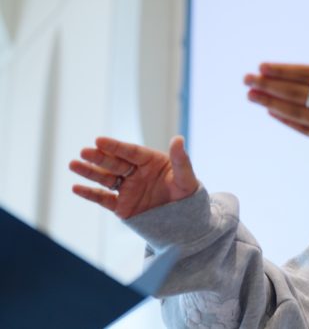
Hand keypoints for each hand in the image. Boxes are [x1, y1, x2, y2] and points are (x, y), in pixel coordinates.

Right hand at [69, 135, 198, 218]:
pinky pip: (104, 198)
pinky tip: (76, 188)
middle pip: (115, 163)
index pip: (131, 152)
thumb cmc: (186, 193)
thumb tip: (178, 138)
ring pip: (106, 178)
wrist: (184, 219)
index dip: (115, 146)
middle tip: (84, 151)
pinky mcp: (122, 206)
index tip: (99, 140)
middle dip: (99, 157)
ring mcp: (127, 188)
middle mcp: (136, 172)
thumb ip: (181, 159)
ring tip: (73, 164)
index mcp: (150, 161)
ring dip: (90, 172)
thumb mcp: (186, 177)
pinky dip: (90, 194)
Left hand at [244, 8, 308, 143]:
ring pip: (295, 111)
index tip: (262, 66)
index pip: (307, 73)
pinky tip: (272, 111)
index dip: (283, 70)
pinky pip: (305, 128)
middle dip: (268, 85)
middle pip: (295, 92)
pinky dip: (287, 120)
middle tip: (246, 79)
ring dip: (271, 102)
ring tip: (251, 95)